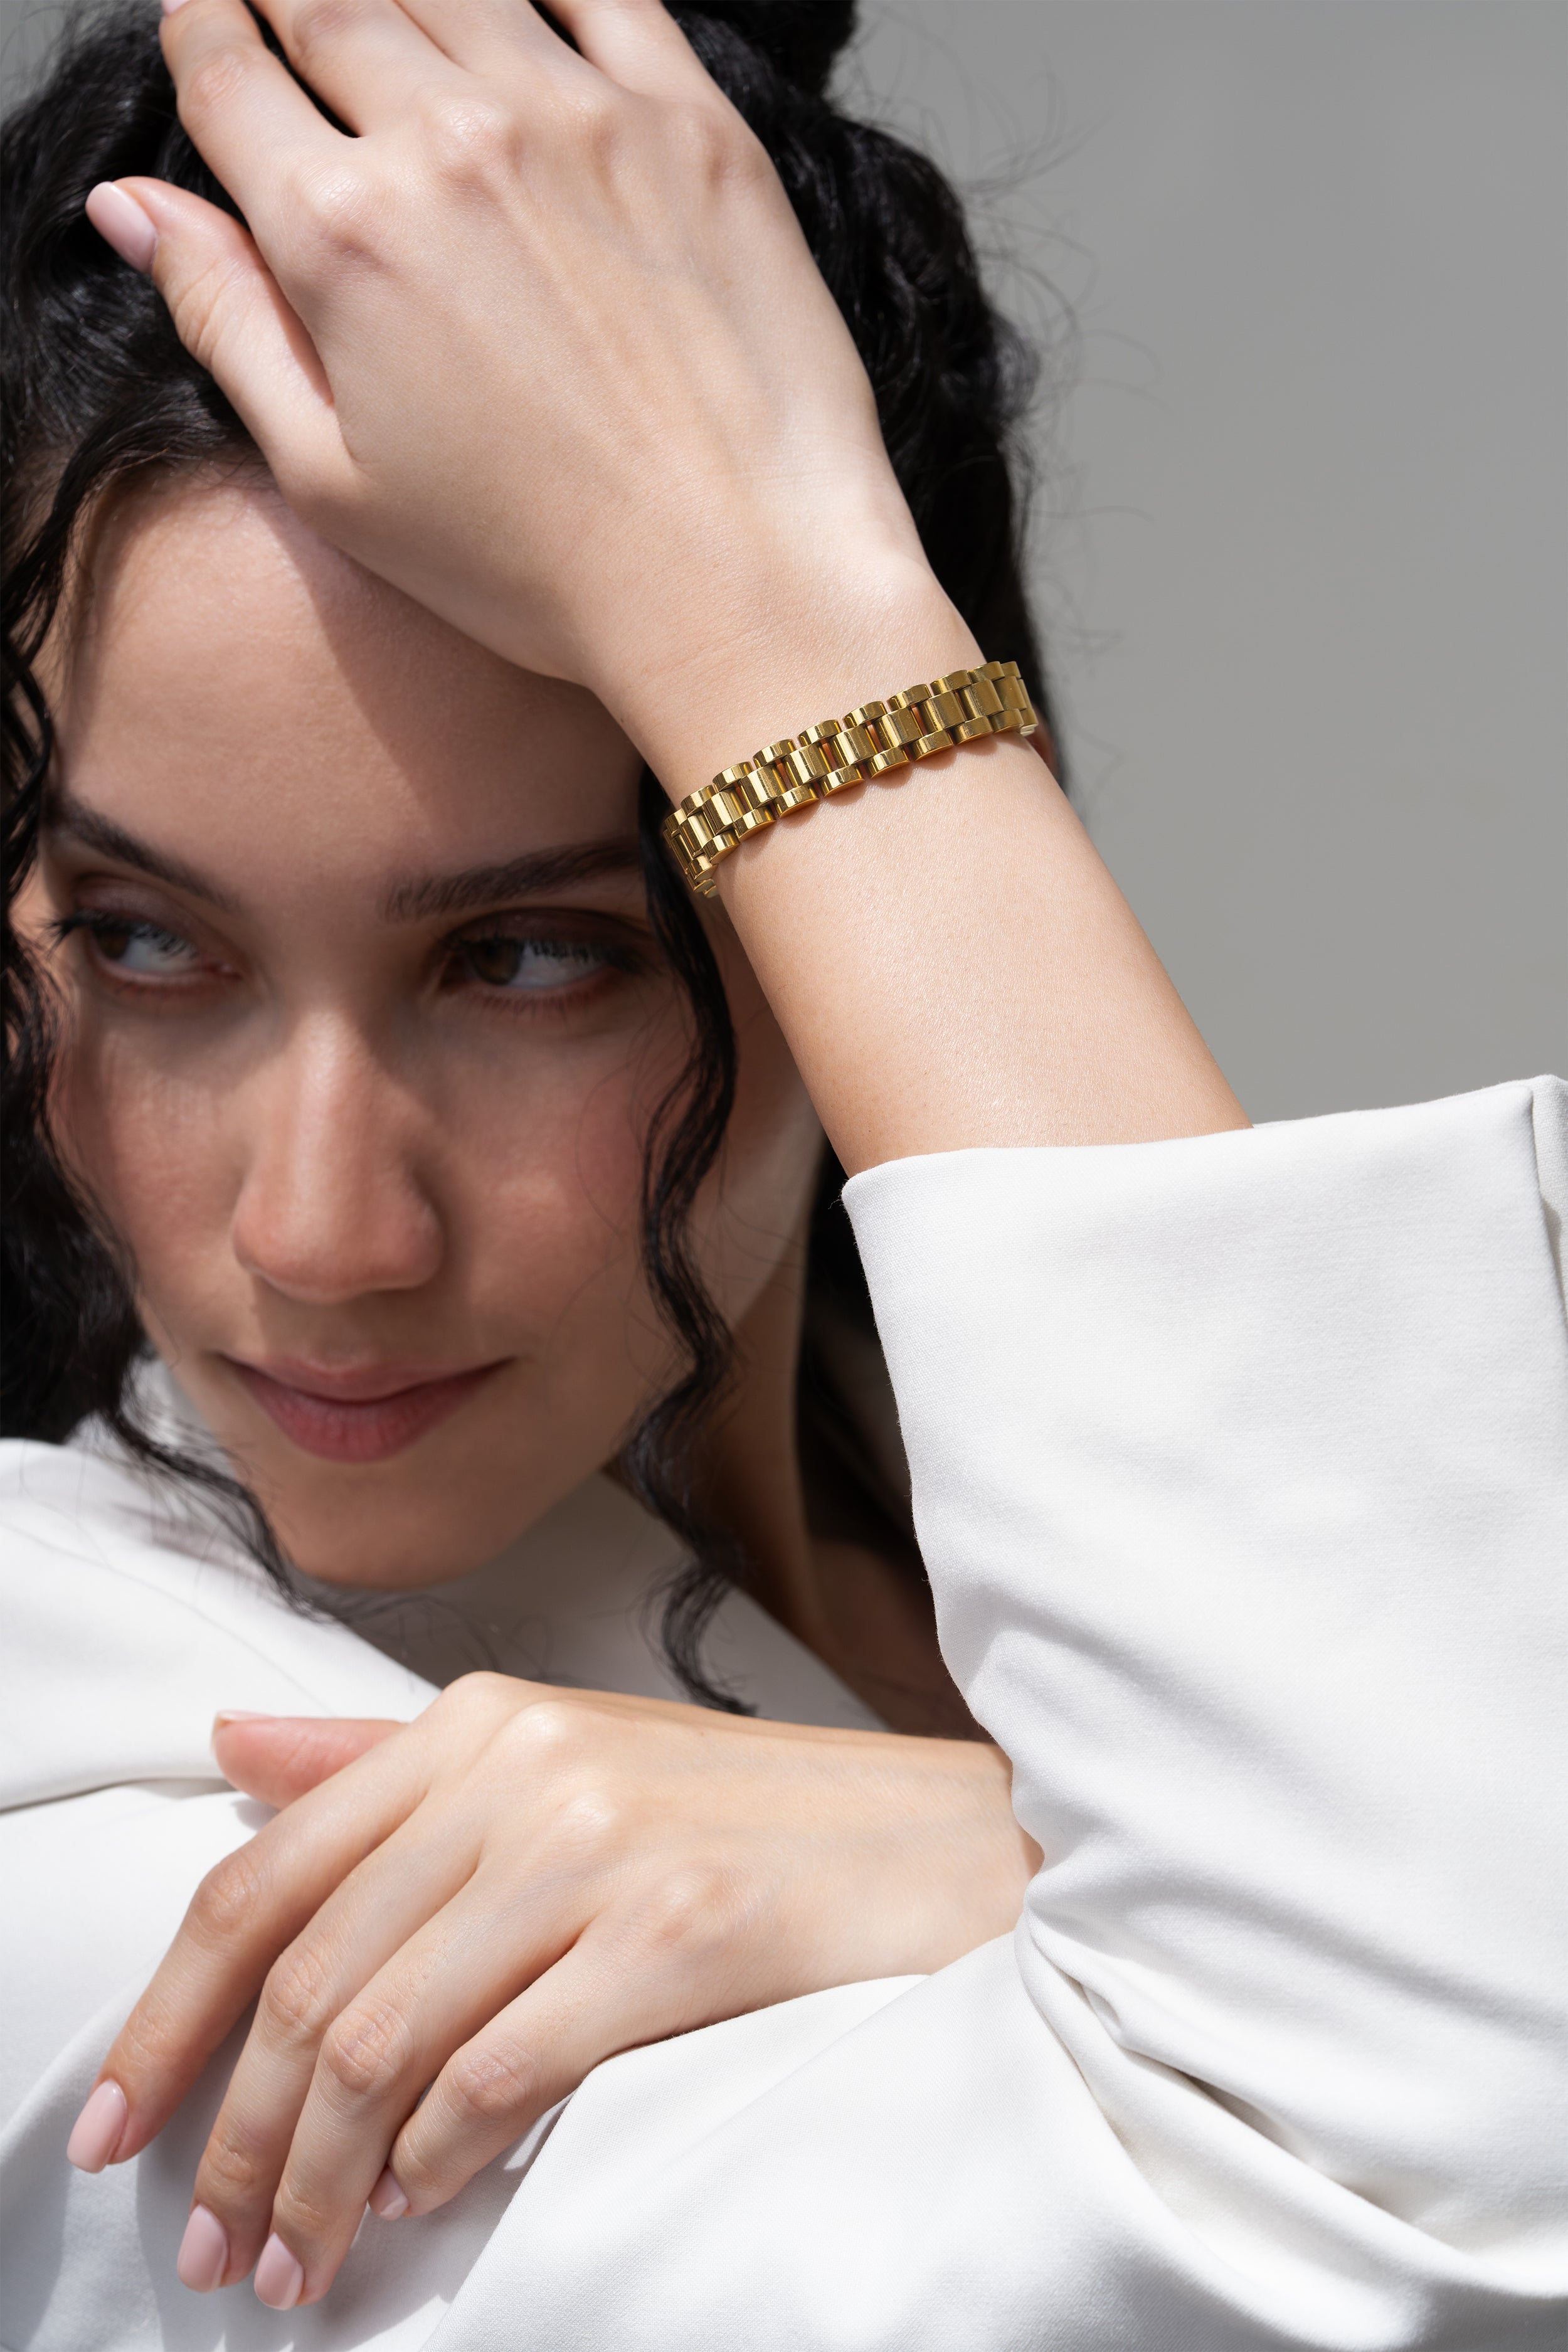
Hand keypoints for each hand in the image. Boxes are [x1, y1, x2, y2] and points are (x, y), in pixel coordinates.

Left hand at [78, 1674, 1036, 2306]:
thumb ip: (388, 1765)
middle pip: (310, 1980)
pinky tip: (420, 2200)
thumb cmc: (745, 1817)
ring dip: (321, 2179)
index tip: (118, 2122)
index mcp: (483, 1726)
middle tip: (218, 2242)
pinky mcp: (678, 1935)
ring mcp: (602, 1847)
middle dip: (240, 2137)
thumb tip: (232, 1751)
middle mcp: (526, 1771)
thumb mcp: (561, 1755)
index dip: (167, 2016)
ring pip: (383, 2041)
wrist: (944, 1846)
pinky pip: (498, 2076)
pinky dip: (434, 2161)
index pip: (264, 1877)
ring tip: (301, 2260)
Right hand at [91, 0, 942, 783]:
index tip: (211, 42)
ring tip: (393, 21)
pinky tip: (520, 17)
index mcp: (342, 235)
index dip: (203, 44)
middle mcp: (451, 145)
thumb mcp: (335, 480)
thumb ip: (225, 320)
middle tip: (289, 19)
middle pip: (328, 2)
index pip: (224, 74)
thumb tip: (131, 207)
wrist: (741, 582)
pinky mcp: (692, 122)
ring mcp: (580, 118)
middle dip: (288, 2)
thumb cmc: (538, 566)